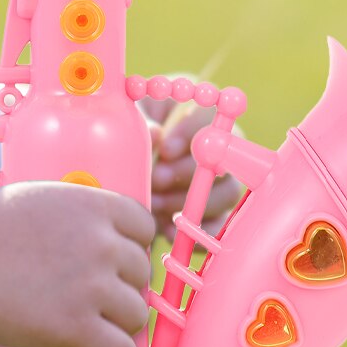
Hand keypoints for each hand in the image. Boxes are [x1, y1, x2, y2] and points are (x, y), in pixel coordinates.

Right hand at [0, 181, 155, 346]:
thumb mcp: (43, 198)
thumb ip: (75, 212)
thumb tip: (90, 228)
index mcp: (95, 207)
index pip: (144, 228)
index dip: (135, 246)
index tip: (124, 261)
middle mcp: (102, 245)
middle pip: (141, 273)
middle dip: (126, 286)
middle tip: (106, 299)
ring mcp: (92, 288)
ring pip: (135, 314)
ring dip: (124, 324)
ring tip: (107, 330)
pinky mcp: (76, 329)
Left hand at [139, 85, 245, 245]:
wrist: (118, 180)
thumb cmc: (125, 138)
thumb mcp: (127, 123)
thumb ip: (140, 123)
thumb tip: (157, 133)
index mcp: (194, 114)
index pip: (211, 116)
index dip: (192, 133)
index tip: (165, 150)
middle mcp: (216, 147)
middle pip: (226, 157)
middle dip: (189, 172)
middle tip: (157, 179)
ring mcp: (218, 183)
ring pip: (228, 193)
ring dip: (193, 202)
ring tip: (156, 204)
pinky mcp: (213, 214)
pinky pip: (220, 226)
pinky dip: (197, 231)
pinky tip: (169, 230)